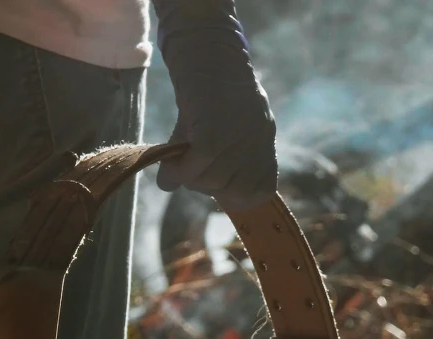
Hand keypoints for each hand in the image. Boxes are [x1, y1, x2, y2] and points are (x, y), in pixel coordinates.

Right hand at [151, 0, 277, 211]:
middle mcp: (259, 141)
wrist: (202, 50)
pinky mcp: (215, 135)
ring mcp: (240, 139)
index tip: (215, 186)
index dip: (236, 195)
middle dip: (209, 186)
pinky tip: (170, 162)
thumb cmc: (204, 87)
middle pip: (234, 192)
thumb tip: (168, 185)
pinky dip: (179, 170)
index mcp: (265, 140)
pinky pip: (196, 169)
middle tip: (191, 166)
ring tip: (178, 158)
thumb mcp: (214, 124)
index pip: (262, 190)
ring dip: (189, 177)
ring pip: (212, 182)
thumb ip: (202, 157)